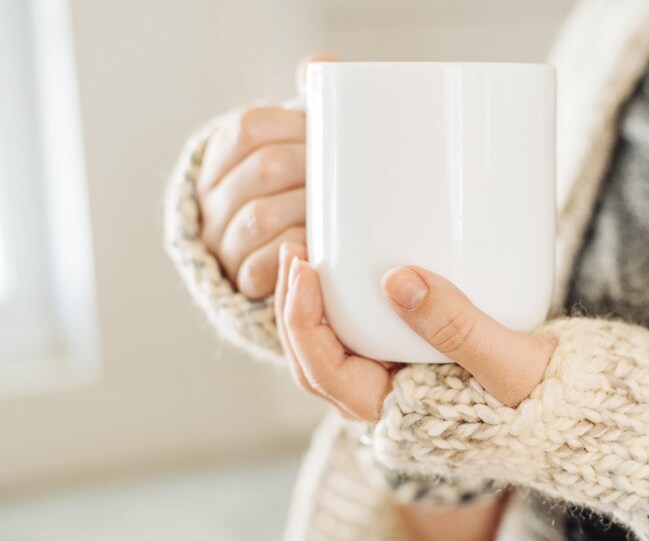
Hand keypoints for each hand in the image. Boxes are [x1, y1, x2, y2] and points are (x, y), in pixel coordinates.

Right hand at [196, 54, 335, 298]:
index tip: (326, 139)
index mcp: (223, 156)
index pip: (248, 128)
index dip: (291, 130)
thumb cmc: (301, 193)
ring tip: (341, 217)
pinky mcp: (240, 279)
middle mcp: (213, 197)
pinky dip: (292, 257)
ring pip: (260, 219)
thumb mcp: (298, 148)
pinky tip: (320, 252)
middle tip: (348, 181)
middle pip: (262, 171)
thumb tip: (321, 66)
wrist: (292, 261)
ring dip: (306, 214)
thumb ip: (309, 106)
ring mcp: (222, 240)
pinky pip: (259, 267)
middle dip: (309, 173)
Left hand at [275, 242, 555, 419]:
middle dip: (295, 305)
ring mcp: (402, 384)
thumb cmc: (547, 404)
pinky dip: (349, 304)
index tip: (305, 267)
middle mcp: (389, 404)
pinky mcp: (421, 362)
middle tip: (299, 246)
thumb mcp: (507, 364)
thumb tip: (395, 279)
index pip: (323, 373)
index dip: (301, 321)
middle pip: (316, 360)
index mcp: (396, 416)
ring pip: (337, 348)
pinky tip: (355, 266)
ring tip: (314, 248)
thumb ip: (457, 326)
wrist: (579, 415)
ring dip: (316, 304)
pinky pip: (368, 335)